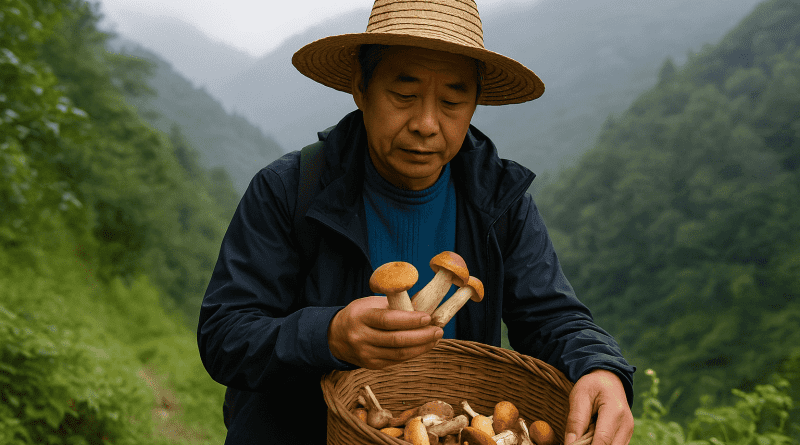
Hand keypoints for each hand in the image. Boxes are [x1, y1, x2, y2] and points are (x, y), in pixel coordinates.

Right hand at [328, 296, 443, 368]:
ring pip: (399, 354)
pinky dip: (413, 353)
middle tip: (438, 330)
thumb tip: (426, 301)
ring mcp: (366, 354)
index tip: (428, 317)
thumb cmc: (359, 315)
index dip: (409, 320)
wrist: (335, 336)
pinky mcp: (372, 365)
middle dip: (421, 336)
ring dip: (421, 347)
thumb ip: (396, 303)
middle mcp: (361, 337)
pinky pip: (397, 361)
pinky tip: (424, 346)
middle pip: (396, 340)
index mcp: (361, 317)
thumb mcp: (372, 303)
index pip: (387, 320)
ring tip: (435, 338)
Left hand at [564, 369, 632, 444]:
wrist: (609, 379)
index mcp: (615, 411)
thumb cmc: (592, 386)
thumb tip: (570, 444)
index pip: (603, 440)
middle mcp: (626, 424)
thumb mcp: (579, 396)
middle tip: (577, 439)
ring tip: (585, 434)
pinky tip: (592, 436)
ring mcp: (628, 431)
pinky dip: (601, 444)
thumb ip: (575, 421)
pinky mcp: (626, 435)